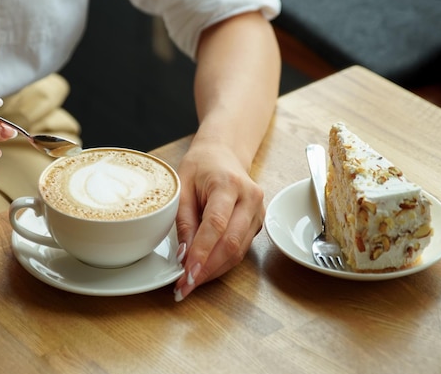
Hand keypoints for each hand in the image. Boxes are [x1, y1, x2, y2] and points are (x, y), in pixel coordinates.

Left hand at [173, 140, 264, 300]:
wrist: (224, 153)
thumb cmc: (201, 165)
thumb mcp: (182, 184)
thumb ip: (183, 218)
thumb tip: (184, 254)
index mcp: (228, 184)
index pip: (216, 224)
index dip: (201, 252)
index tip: (186, 273)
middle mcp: (250, 198)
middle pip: (231, 243)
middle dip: (207, 269)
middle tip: (184, 286)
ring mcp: (258, 211)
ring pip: (238, 251)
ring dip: (214, 270)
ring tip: (190, 282)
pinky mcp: (258, 223)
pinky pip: (241, 249)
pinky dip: (221, 263)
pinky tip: (204, 270)